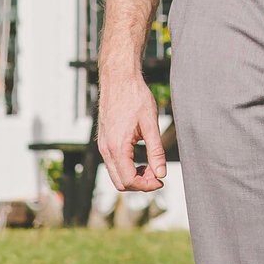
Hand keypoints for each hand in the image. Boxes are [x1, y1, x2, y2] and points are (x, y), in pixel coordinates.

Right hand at [96, 72, 167, 192]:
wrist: (118, 79)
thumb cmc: (135, 97)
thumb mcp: (150, 124)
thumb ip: (156, 151)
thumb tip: (162, 173)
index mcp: (116, 147)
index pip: (129, 181)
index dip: (146, 185)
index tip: (162, 180)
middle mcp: (105, 150)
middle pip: (120, 182)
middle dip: (140, 184)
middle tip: (158, 175)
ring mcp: (102, 146)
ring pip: (115, 174)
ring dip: (134, 176)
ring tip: (152, 166)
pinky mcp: (104, 141)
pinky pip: (113, 163)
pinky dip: (127, 167)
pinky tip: (141, 159)